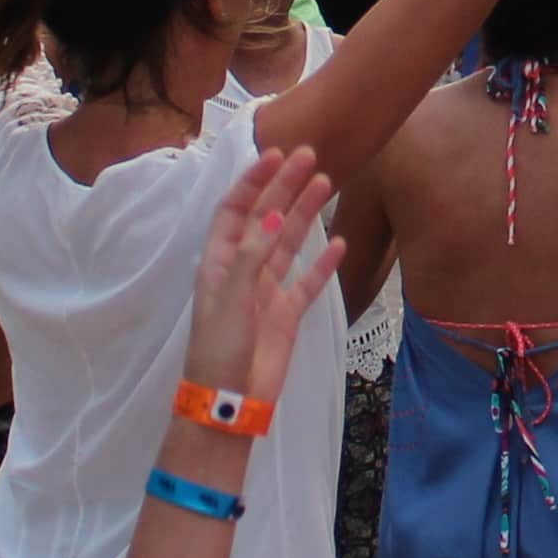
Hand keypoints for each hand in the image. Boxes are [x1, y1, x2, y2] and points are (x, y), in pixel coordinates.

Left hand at [184, 143, 340, 399]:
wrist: (229, 401)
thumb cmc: (219, 348)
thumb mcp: (231, 298)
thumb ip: (253, 256)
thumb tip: (271, 216)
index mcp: (219, 262)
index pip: (235, 210)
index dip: (253, 182)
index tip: (276, 155)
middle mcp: (243, 271)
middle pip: (266, 219)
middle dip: (285, 188)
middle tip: (311, 157)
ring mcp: (267, 292)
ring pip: (289, 244)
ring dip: (305, 214)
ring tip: (326, 183)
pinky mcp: (287, 315)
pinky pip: (308, 283)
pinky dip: (323, 264)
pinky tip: (337, 242)